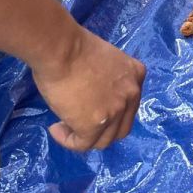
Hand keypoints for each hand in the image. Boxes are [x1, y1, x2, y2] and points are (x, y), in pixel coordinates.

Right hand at [30, 27, 145, 150]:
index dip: (109, 112)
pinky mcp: (96, 124)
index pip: (128, 105)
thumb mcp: (104, 61)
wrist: (62, 49)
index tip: (87, 107)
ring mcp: (116, 110)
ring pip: (104, 140)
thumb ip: (108, 80)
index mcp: (136, 75)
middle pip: (121, 127)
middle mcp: (133, 93)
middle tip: (78, 123)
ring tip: (62, 125)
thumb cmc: (73, 48)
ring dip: (84, 137)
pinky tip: (56, 129)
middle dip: (101, 130)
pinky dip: (68, 140)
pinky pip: (83, 144)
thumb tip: (94, 95)